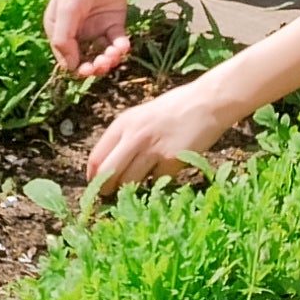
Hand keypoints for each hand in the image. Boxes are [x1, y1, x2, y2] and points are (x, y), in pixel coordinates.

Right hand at [46, 0, 137, 79]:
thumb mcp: (66, 10)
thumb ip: (64, 38)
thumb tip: (69, 67)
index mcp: (58, 28)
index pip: (65, 57)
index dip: (76, 67)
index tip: (86, 69)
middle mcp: (76, 31)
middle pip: (85, 59)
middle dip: (94, 66)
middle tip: (102, 64)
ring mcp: (96, 27)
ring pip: (102, 54)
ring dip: (109, 59)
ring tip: (115, 53)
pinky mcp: (113, 22)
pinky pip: (117, 42)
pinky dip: (121, 47)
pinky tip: (123, 45)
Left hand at [83, 82, 241, 188]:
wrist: (206, 103)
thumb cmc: (173, 110)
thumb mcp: (141, 116)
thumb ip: (125, 137)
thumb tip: (108, 167)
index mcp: (123, 124)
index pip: (96, 158)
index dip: (94, 177)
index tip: (96, 185)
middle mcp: (134, 136)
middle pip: (108, 174)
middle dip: (106, 189)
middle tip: (109, 196)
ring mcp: (152, 149)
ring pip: (130, 182)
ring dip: (131, 189)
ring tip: (139, 183)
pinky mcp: (171, 160)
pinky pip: (157, 181)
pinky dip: (159, 181)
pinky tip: (167, 169)